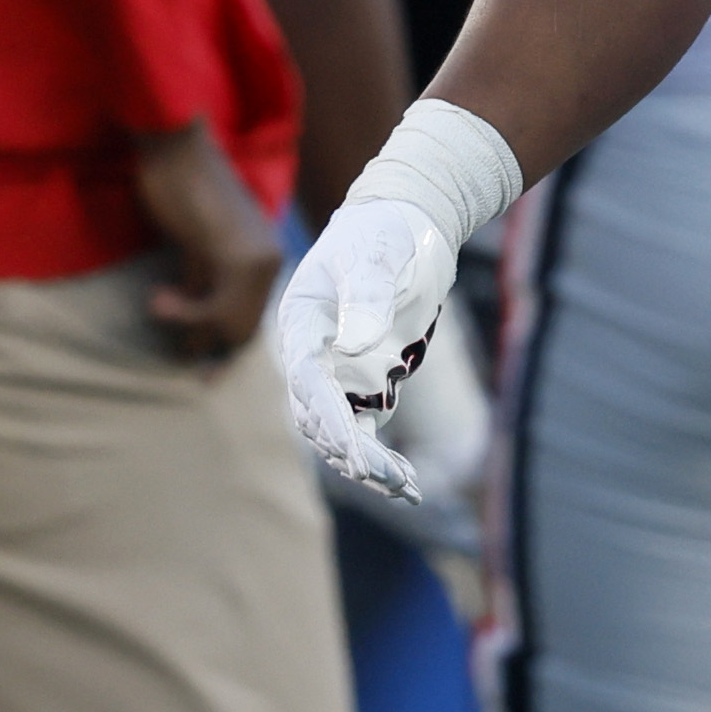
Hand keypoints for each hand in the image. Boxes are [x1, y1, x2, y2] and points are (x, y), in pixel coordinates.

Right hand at [132, 120, 283, 361]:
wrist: (177, 147)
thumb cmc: (180, 189)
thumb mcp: (195, 248)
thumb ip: (202, 287)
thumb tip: (196, 341)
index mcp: (265, 257)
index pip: (252, 321)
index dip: (227, 352)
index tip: (203, 378)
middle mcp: (270, 261)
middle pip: (244, 331)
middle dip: (211, 351)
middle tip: (182, 361)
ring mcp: (258, 258)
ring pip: (232, 325)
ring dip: (192, 329)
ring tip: (157, 305)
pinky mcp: (237, 254)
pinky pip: (216, 307)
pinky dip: (186, 313)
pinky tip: (157, 298)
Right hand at [271, 197, 453, 503]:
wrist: (407, 225)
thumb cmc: (384, 233)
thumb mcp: (377, 255)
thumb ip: (368, 294)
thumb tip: (358, 343)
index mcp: (302, 323)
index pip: (305, 378)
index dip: (324, 414)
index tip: (349, 447)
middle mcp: (313, 355)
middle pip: (319, 415)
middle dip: (348, 448)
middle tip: (380, 475)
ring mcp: (339, 372)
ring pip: (341, 432)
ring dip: (366, 463)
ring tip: (404, 487)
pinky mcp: (367, 382)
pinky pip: (367, 430)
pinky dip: (381, 458)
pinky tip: (407, 485)